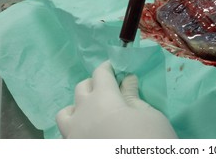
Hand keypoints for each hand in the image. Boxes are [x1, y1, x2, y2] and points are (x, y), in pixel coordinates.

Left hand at [56, 60, 176, 138]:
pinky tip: (90, 133)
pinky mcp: (73, 149)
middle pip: (82, 88)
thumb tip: (127, 81)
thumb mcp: (149, 116)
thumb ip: (133, 97)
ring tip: (93, 113)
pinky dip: (76, 128)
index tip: (117, 68)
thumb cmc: (150, 141)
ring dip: (78, 107)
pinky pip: (66, 134)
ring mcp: (74, 135)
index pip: (101, 73)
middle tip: (111, 90)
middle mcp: (83, 113)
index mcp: (103, 99)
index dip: (109, 68)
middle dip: (95, 84)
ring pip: (65, 113)